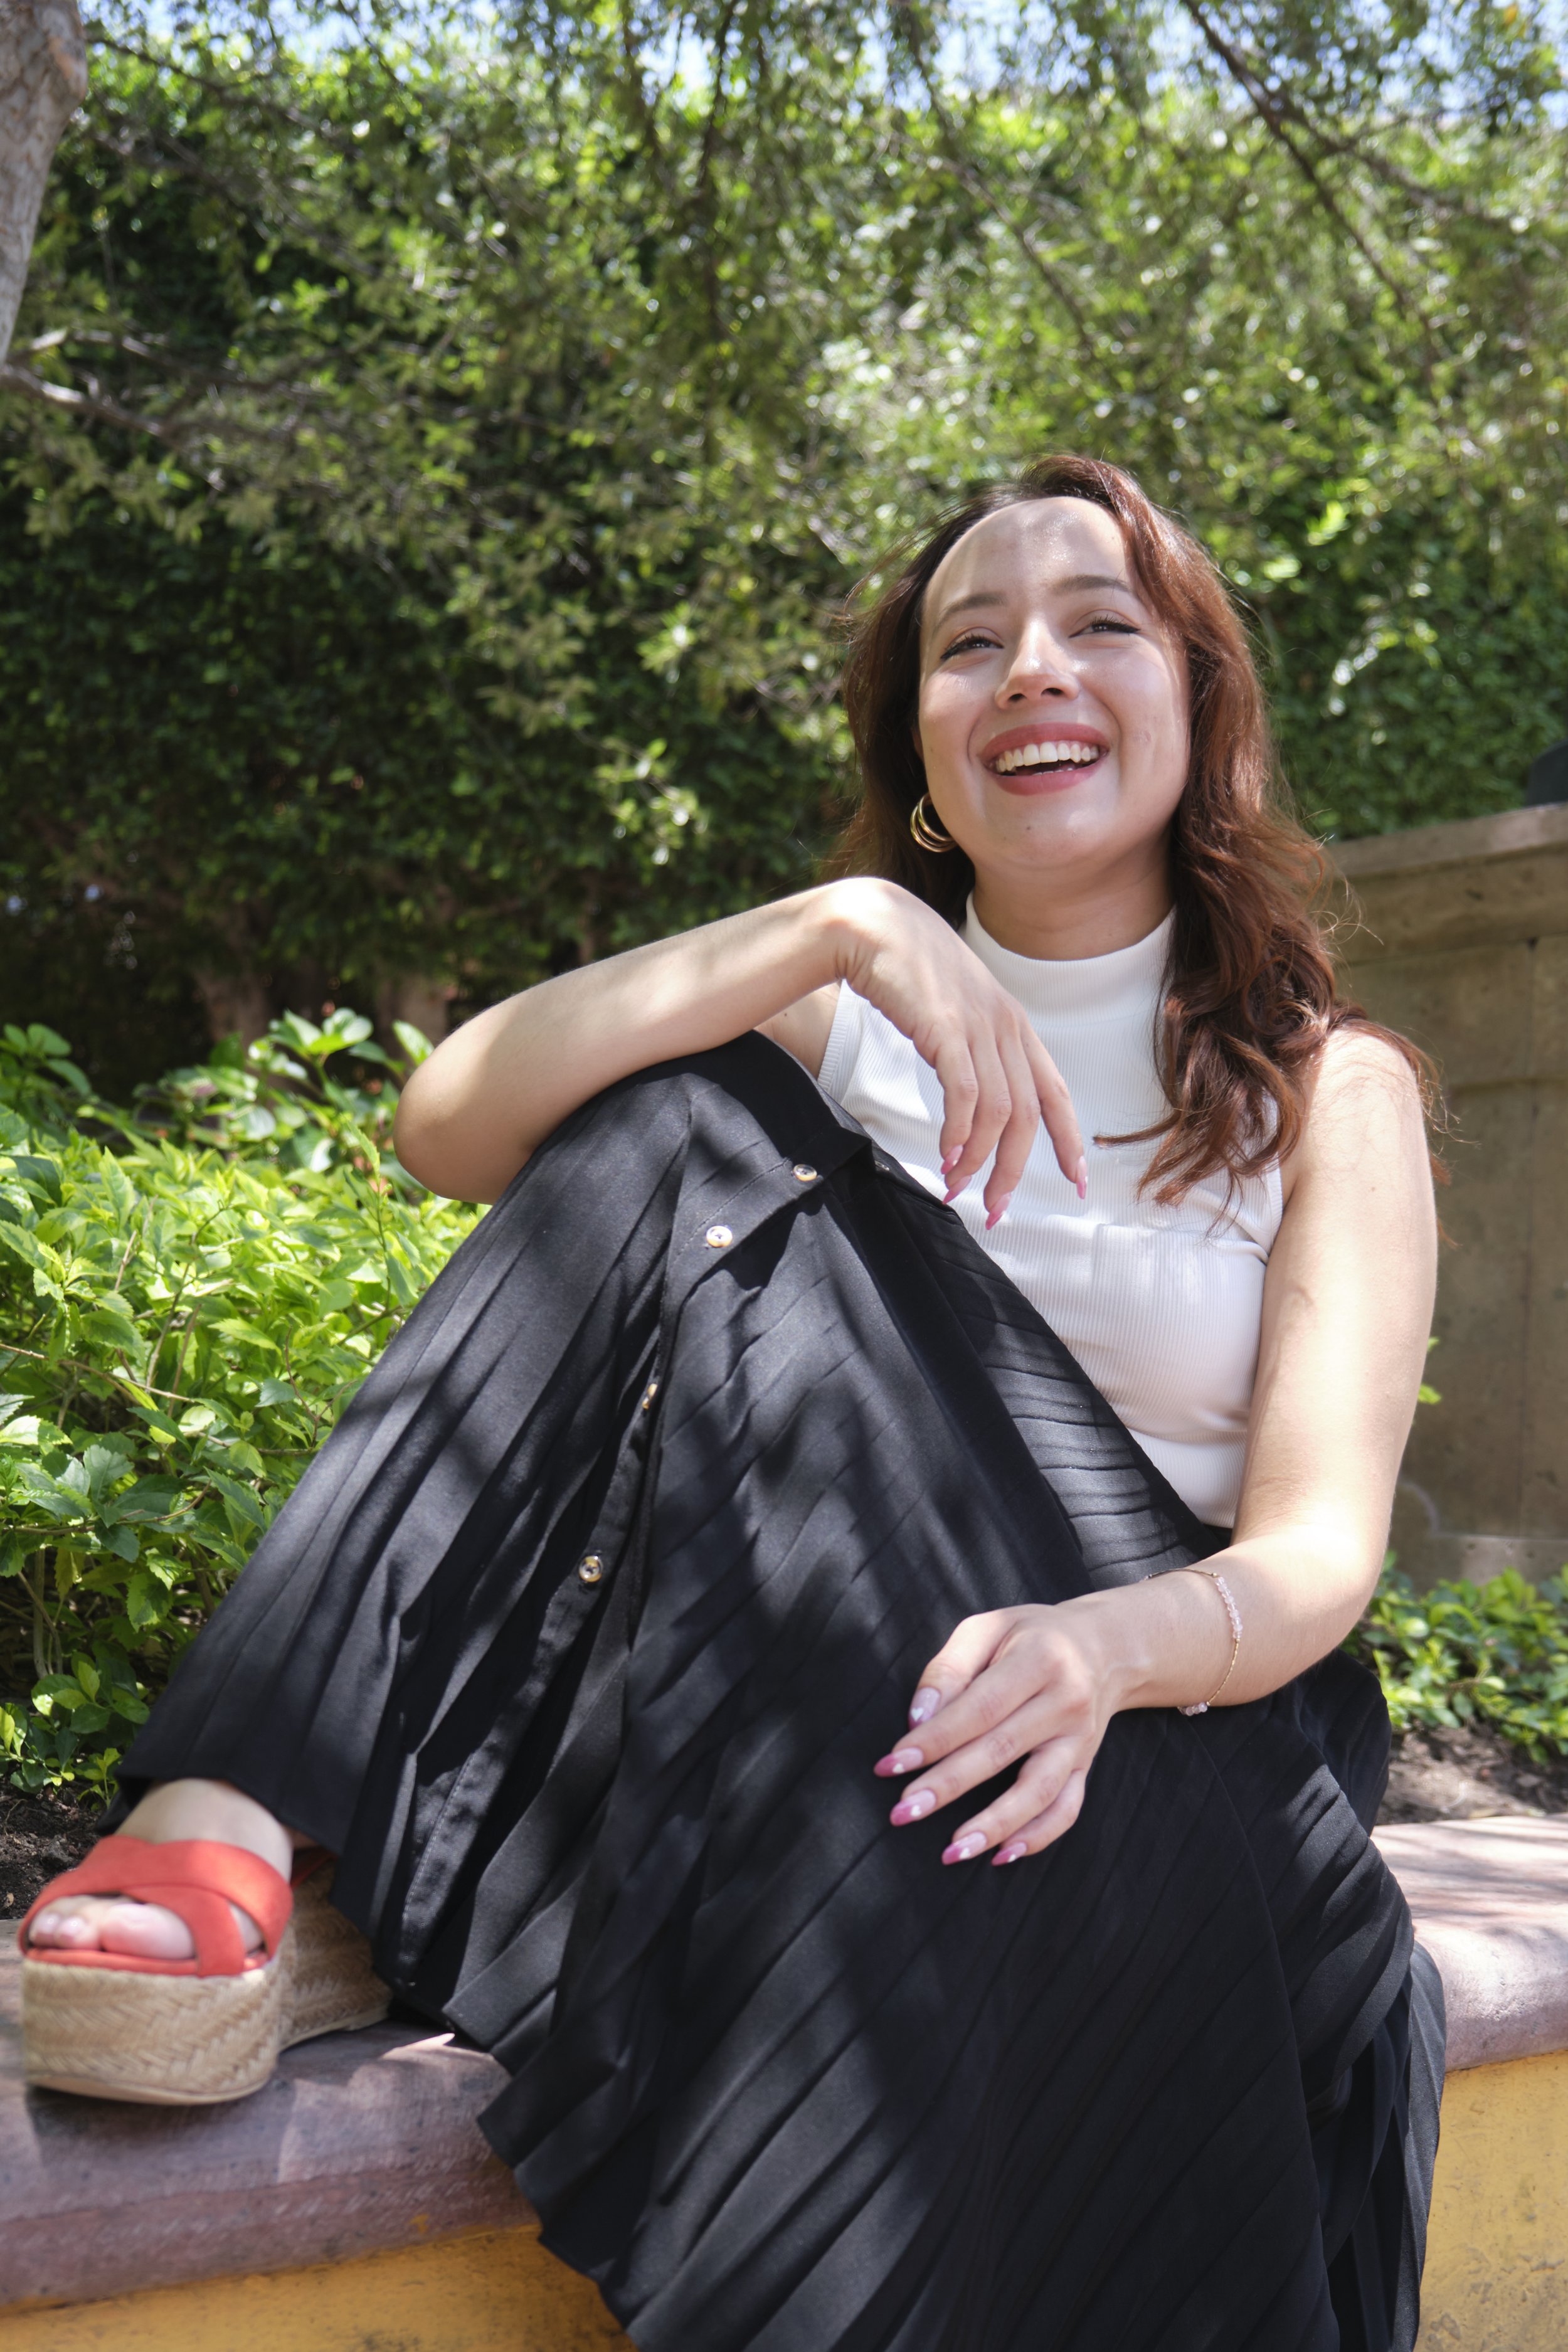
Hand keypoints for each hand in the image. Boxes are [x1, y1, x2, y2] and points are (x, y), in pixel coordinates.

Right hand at [827, 879, 1085, 1223]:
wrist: (872, 926)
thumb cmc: (908, 971)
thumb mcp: (955, 1010)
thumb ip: (973, 1048)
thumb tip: (973, 1102)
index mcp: (1015, 1026)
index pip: (1056, 1093)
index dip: (1070, 1141)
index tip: (1076, 1183)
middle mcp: (1006, 1027)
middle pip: (1028, 1116)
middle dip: (1015, 1171)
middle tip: (995, 1211)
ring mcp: (979, 1026)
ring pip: (999, 1113)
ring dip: (979, 1161)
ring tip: (956, 1188)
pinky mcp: (946, 1028)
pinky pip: (964, 1094)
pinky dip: (959, 1133)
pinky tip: (945, 1154)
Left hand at [872, 1602, 1121, 1865]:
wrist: (1104, 1648)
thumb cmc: (1030, 1636)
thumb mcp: (988, 1628)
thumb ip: (950, 1668)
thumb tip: (918, 1719)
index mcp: (1039, 1659)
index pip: (978, 1708)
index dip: (934, 1739)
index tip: (892, 1764)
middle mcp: (1065, 1702)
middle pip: (1002, 1751)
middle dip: (948, 1786)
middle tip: (903, 1812)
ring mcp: (1080, 1740)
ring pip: (1039, 1791)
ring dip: (994, 1825)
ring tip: (952, 1851)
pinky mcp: (1087, 1766)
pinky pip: (1068, 1809)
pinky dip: (1039, 1836)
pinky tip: (1002, 1856)